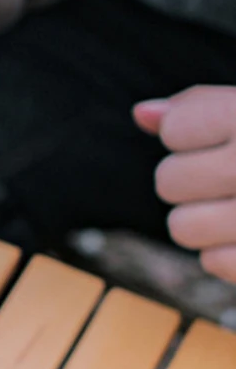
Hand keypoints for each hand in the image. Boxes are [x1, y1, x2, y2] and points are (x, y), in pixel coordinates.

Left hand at [135, 85, 235, 281]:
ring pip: (181, 227)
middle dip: (191, 179)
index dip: (189, 133)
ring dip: (204, 219)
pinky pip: (211, 262)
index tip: (221, 135)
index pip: (174, 126)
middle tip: (231, 176)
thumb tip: (141, 114)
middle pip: (167, 181)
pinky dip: (228, 250)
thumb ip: (204, 107)